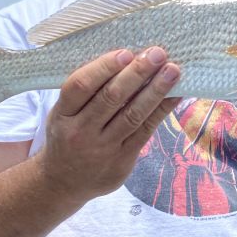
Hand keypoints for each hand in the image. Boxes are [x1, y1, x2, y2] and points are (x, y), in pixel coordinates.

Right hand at [39, 47, 180, 199]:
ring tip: (173, 71)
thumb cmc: (67, 136)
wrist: (63, 183)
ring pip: (132, 115)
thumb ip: (86, 91)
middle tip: (158, 53)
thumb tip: (126, 58)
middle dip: (137, 73)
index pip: (80, 85)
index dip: (103, 67)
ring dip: (155, 90)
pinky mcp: (122, 160)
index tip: (126, 53)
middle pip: (111, 98)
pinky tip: (175, 95)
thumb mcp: (63, 114)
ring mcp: (102, 148)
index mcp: (62, 114)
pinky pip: (145, 131)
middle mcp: (80, 131)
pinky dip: (161, 111)